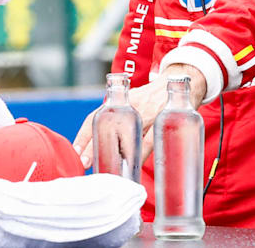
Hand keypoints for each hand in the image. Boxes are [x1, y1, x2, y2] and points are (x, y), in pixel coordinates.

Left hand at [73, 65, 206, 168]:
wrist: (179, 82)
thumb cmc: (150, 98)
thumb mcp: (130, 104)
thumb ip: (117, 121)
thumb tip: (100, 147)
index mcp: (118, 103)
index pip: (93, 118)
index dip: (83, 135)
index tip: (75, 152)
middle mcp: (129, 106)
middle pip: (107, 128)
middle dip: (95, 147)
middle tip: (85, 163)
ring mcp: (146, 112)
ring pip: (128, 137)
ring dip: (119, 156)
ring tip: (109, 172)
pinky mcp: (163, 119)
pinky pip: (150, 141)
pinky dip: (141, 156)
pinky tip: (134, 169)